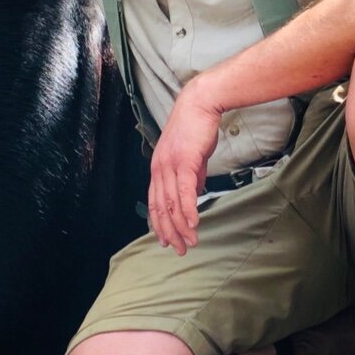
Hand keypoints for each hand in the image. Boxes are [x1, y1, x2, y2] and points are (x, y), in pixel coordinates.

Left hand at [146, 82, 221, 255]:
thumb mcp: (190, 158)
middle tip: (179, 249)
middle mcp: (159, 169)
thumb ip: (190, 176)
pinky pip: (184, 191)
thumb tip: (194, 193)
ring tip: (190, 243)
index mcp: (158, 169)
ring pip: (171, 203)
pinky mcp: (184, 161)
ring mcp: (169, 165)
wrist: (199, 105)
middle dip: (169, 232)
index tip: (166, 240)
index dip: (159, 223)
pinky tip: (193, 224)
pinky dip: (188, 210)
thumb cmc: (196, 130)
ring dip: (181, 226)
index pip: (155, 202)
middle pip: (160, 207)